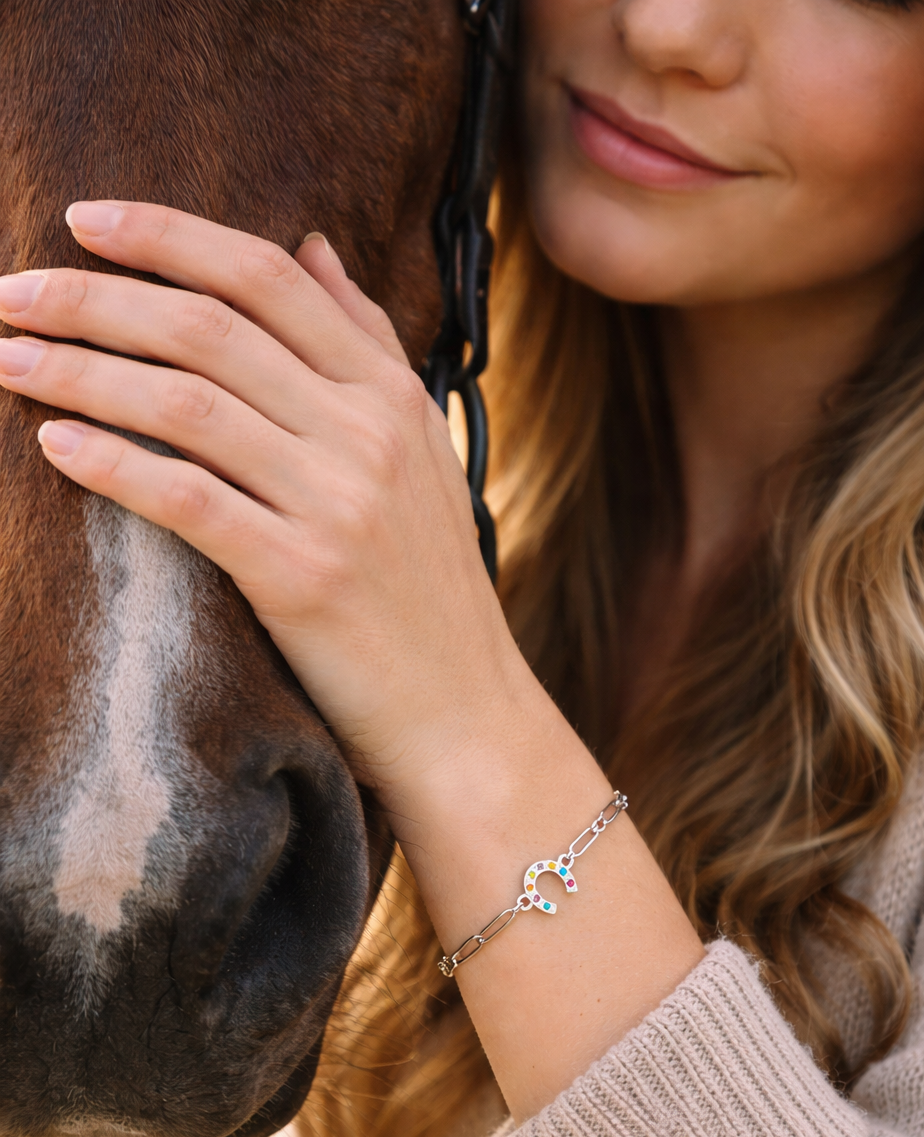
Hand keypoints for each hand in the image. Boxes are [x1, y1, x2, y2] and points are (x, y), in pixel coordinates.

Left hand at [0, 201, 535, 811]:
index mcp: (392, 394)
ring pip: (184, 405)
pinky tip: (54, 445)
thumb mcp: (422, 452)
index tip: (83, 221)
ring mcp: (338, 505)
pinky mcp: (302, 576)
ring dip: (80, 372)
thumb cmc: (429, 587)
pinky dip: (113, 465)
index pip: (267, 278)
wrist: (463, 713)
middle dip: (94, 298)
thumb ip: (369, 345)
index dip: (166, 236)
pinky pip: (187, 500)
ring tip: (7, 359)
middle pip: (207, 329)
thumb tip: (312, 245)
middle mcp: (368, 434)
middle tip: (10, 292)